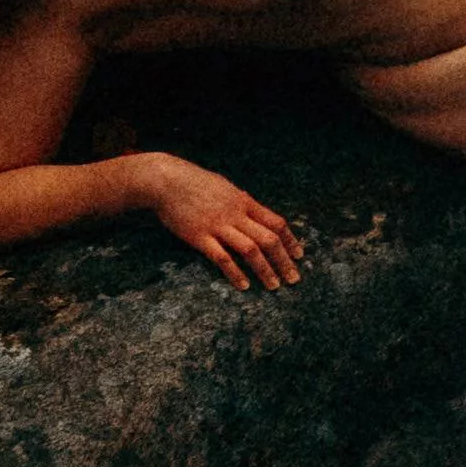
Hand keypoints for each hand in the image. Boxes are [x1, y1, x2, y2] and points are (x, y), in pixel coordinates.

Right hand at [138, 156, 306, 289]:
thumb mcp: (225, 187)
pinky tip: (244, 286)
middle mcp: (236, 214)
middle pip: (268, 239)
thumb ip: (241, 202)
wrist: (166, 180)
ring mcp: (218, 226)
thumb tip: (255, 214)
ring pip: (250, 250)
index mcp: (244, 201)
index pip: (275, 222)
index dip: (291, 240)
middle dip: (284, 261)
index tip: (299, 255)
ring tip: (274, 286)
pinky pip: (222, 258)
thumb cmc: (194, 182)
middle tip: (294, 278)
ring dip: (265, 270)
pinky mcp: (200, 237)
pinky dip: (235, 273)